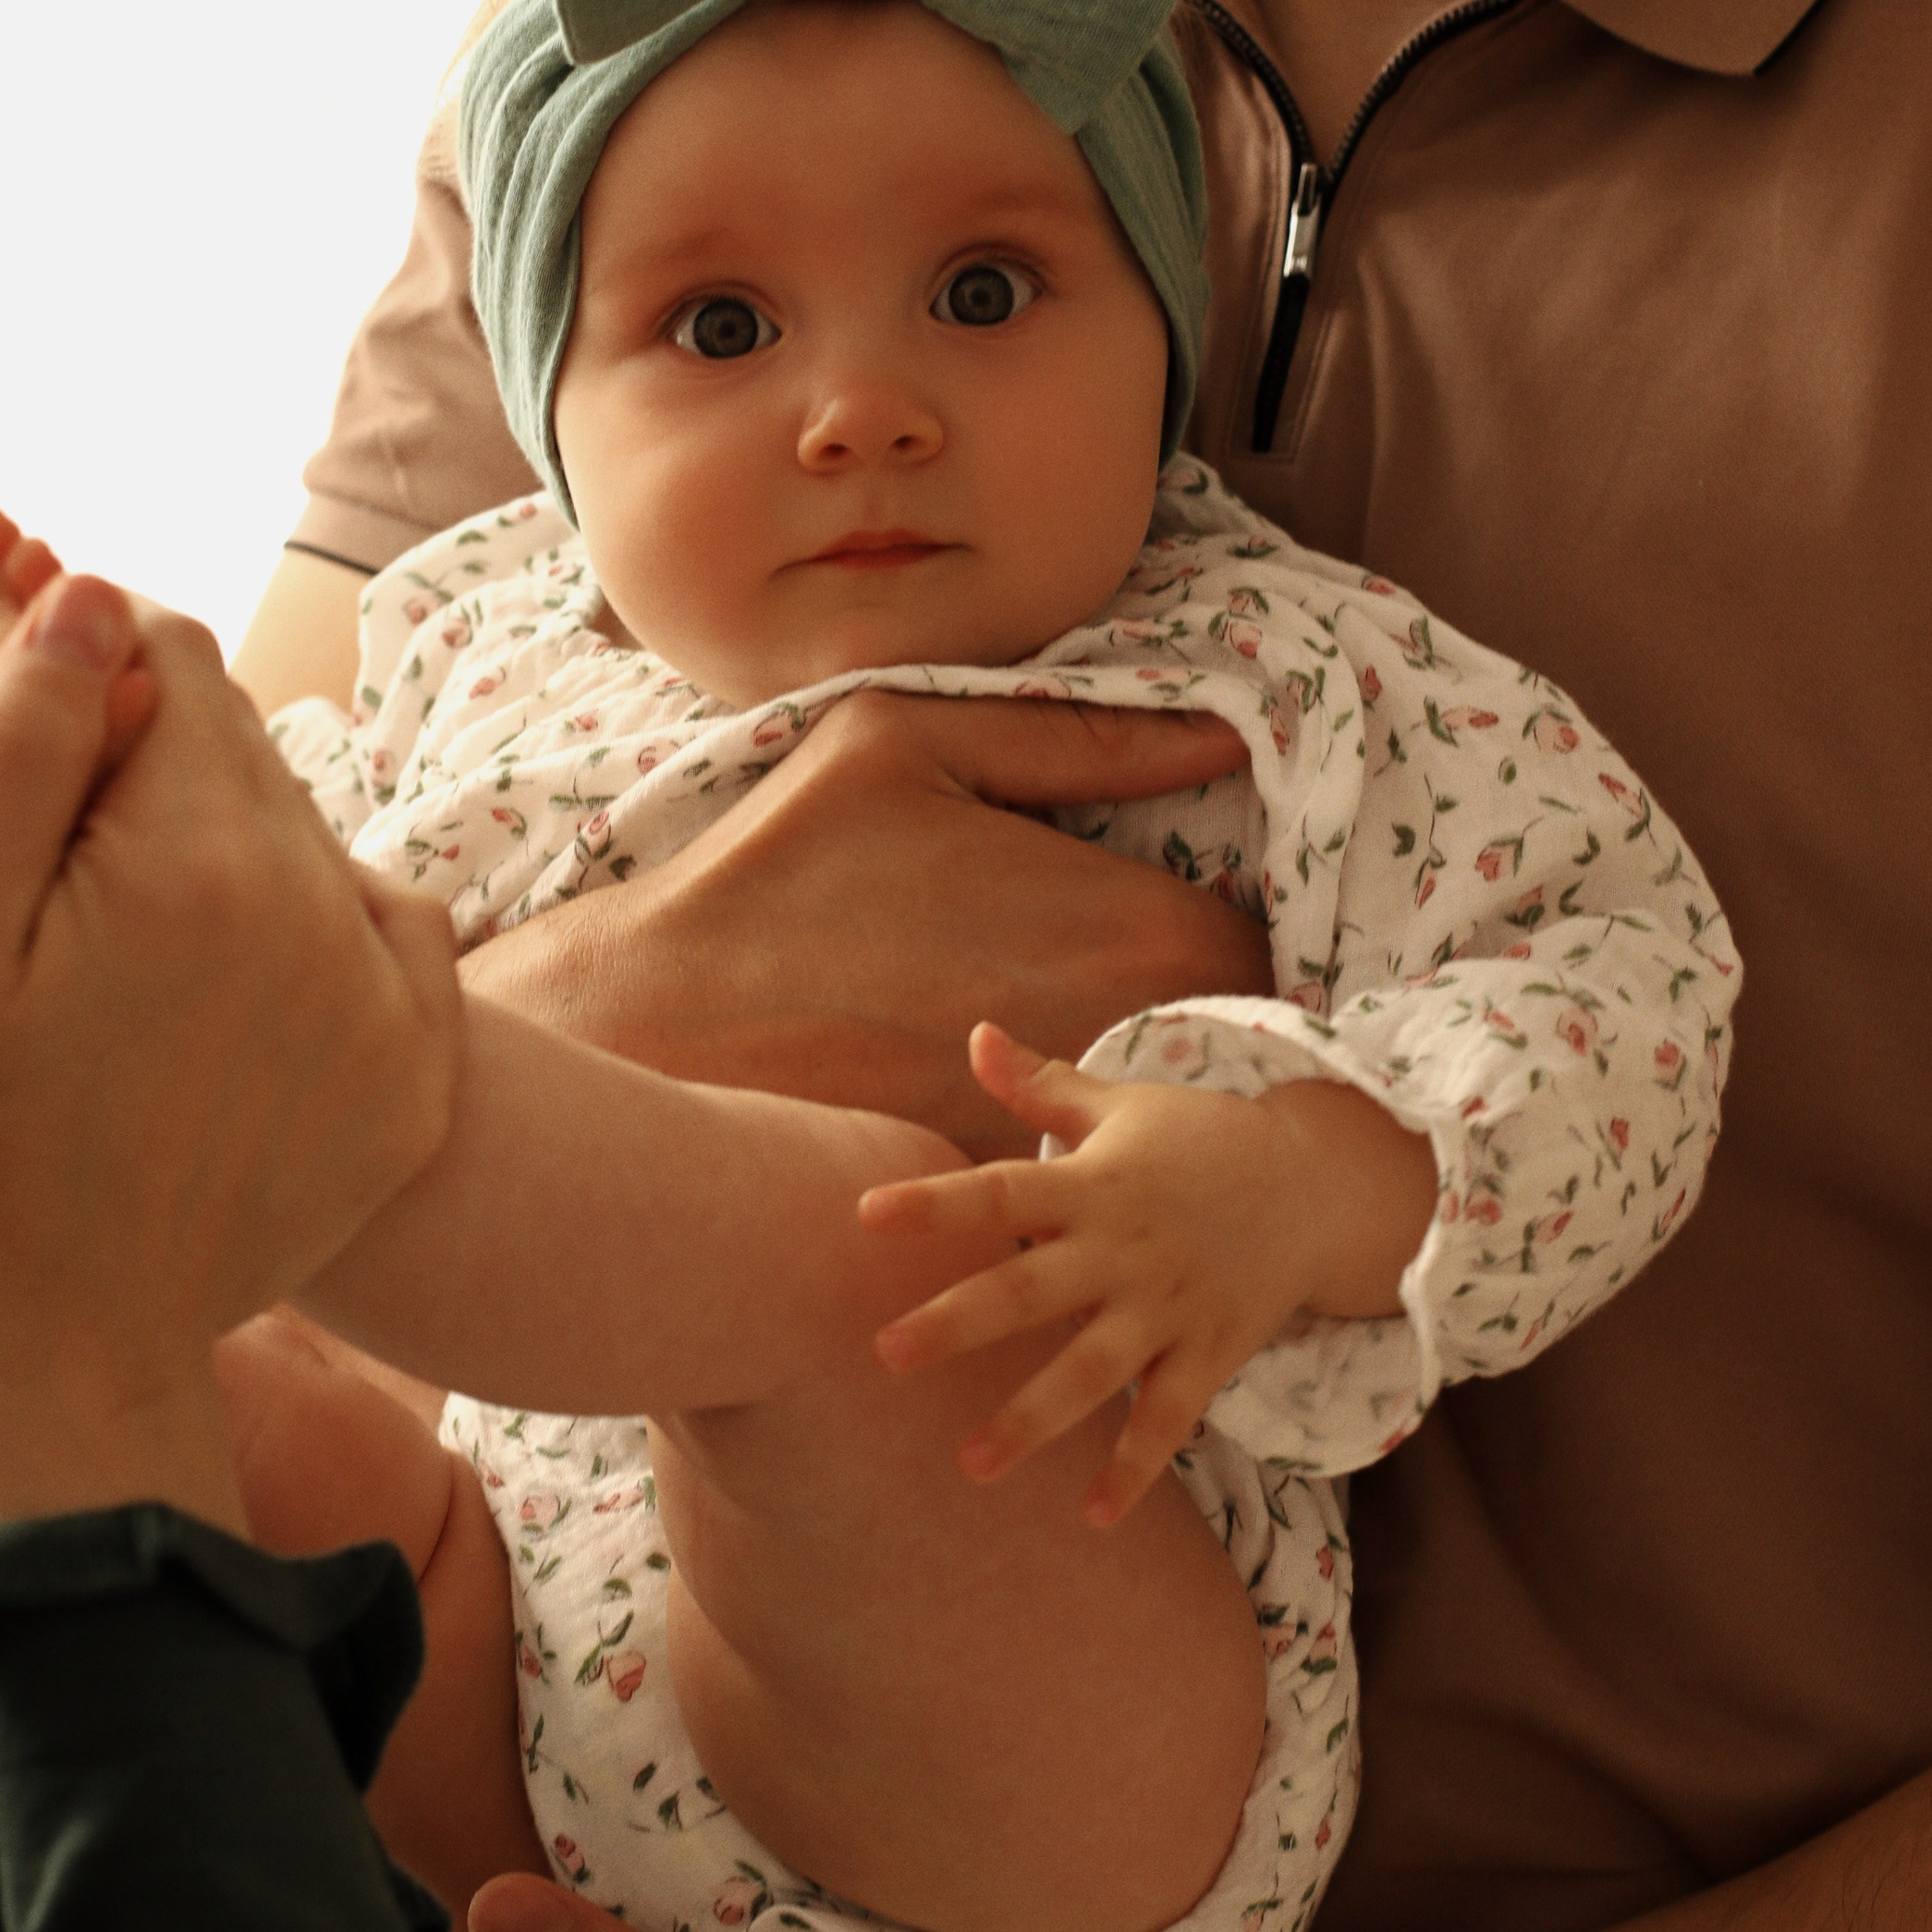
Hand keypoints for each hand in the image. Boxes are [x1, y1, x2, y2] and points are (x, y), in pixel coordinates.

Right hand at [0, 570, 462, 1532]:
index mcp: (204, 856)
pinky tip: (220, 999)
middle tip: (51, 870)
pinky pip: (379, 931)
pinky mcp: (420, 1069)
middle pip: (238, 744)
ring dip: (214, 850)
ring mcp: (391, 993)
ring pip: (299, 834)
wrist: (63, 1353)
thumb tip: (93, 593)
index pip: (167, 656)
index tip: (16, 733)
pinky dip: (306, 933)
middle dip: (142, 764)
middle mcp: (328, 904)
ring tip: (117, 960)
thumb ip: (22, 745)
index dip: (78, 668)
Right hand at [460, 693, 1271, 1157]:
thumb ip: (1078, 737)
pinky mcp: (1008, 1199)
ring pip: (1161, 1121)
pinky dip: (1080, 1164)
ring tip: (1114, 1074)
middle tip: (1163, 997)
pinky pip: (1083, 1181)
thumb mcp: (909, 745)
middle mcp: (1120, 1041)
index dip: (1252, 937)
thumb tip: (1221, 732)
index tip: (1208, 923)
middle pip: (1234, 1046)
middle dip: (1216, 1022)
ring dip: (1153, 1096)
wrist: (664, 1020)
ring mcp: (1069, 1136)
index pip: (1267, 948)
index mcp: (1124, 924)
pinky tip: (1035, 1135)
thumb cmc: (784, 870)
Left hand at [865, 1027, 1436, 1521]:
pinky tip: (1090, 1516)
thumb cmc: (1197, 1140)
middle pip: (1029, 1291)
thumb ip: (1041, 1086)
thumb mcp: (1120, 1105)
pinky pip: (1168, 1419)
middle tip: (884, 1353)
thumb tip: (974, 1035)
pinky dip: (1134, 1469)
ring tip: (968, 1466)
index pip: (999, 1192)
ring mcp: (1167, 1307)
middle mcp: (1122, 1250)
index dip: (935, 1204)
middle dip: (958, 1323)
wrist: (1314, 1185)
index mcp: (1092, 1186)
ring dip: (1031, 1420)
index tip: (866, 1215)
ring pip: (1091, 1372)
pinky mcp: (1208, 1352)